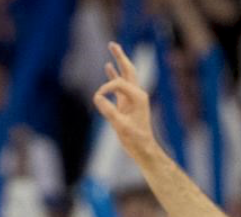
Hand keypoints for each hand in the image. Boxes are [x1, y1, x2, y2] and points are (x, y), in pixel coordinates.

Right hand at [93, 42, 159, 163]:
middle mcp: (137, 94)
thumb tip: (97, 96)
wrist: (143, 148)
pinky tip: (108, 67)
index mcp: (139, 97)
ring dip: (118, 62)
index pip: (118, 83)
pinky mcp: (126, 103)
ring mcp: (132, 98)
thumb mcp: (121, 126)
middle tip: (113, 43)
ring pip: (124, 75)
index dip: (105, 88)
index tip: (97, 98)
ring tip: (113, 47)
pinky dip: (113, 76)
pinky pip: (119, 86)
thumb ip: (109, 110)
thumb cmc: (135, 139)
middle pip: (128, 70)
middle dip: (120, 57)